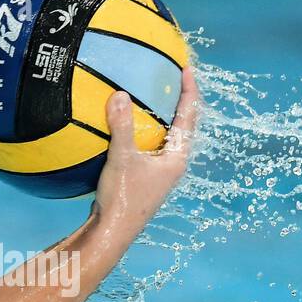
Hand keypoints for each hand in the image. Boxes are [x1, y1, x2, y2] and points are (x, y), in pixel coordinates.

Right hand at [92, 65, 199, 227]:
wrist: (111, 232)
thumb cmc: (123, 198)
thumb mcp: (122, 158)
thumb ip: (122, 127)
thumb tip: (120, 95)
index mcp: (176, 157)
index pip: (189, 117)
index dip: (189, 91)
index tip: (187, 69)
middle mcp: (172, 164)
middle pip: (181, 125)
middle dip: (179, 101)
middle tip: (172, 76)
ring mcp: (159, 172)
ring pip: (165, 136)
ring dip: (162, 116)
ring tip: (153, 94)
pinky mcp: (144, 177)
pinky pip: (148, 146)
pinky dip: (144, 130)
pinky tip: (127, 124)